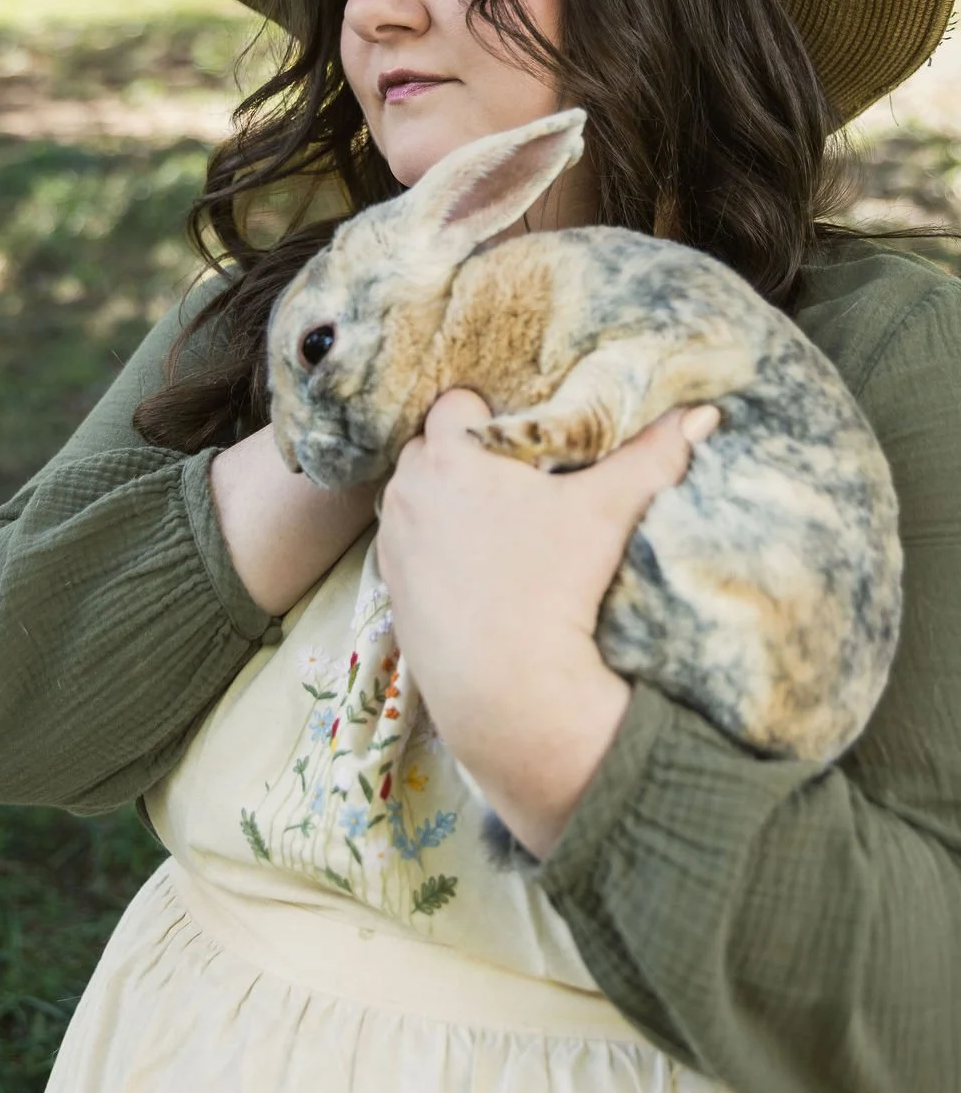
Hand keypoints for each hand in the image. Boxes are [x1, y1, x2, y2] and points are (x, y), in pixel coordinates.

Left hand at [375, 387, 718, 855]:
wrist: (509, 690)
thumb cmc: (553, 587)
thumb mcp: (607, 512)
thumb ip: (653, 455)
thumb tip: (703, 414)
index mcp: (449, 455)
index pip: (454, 402)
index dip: (488, 411)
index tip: (521, 435)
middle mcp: (407, 490)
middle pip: (430, 446)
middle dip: (464, 453)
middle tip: (513, 478)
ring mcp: (392, 539)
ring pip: (414, 495)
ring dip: (443, 498)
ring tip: (493, 522)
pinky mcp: (390, 586)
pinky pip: (407, 543)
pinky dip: (431, 545)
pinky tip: (471, 566)